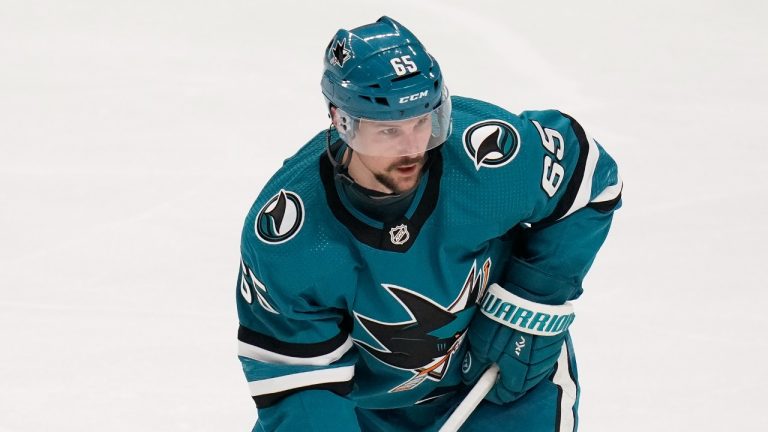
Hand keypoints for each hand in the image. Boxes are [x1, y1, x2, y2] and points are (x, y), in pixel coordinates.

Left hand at [461, 283, 573, 403]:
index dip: (488, 390)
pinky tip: (518, 333)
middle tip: (489, 358)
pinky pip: (538, 353)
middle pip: (517, 383)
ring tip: (504, 342)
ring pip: (529, 368)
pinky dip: (527, 348)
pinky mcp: (555, 341)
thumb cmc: (505, 321)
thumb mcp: (481, 343)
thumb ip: (476, 365)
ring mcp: (548, 357)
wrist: (534, 294)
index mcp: (518, 378)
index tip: (478, 381)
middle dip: (502, 374)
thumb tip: (470, 376)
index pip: (502, 396)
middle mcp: (536, 373)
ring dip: (516, 361)